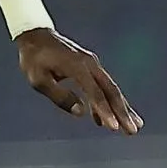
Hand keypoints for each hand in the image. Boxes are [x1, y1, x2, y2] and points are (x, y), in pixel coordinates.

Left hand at [18, 27, 140, 133]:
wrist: (36, 36)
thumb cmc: (34, 59)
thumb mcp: (38, 79)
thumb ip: (60, 95)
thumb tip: (81, 113)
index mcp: (77, 67)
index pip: (95, 93)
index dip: (105, 111)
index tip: (114, 128)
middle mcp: (90, 64)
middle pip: (110, 91)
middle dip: (122, 112)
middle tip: (133, 130)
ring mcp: (92, 64)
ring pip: (110, 89)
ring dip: (121, 108)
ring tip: (131, 127)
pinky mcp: (89, 67)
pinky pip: (101, 86)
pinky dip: (105, 102)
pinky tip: (104, 119)